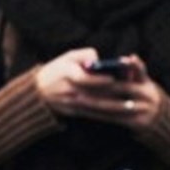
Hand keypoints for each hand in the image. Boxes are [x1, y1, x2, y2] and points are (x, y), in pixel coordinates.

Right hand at [37, 50, 162, 131]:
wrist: (38, 91)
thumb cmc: (56, 70)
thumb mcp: (66, 57)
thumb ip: (84, 54)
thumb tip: (100, 59)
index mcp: (67, 74)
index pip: (83, 78)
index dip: (98, 79)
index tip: (112, 78)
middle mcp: (70, 90)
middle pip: (94, 94)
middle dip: (114, 95)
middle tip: (130, 93)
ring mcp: (72, 102)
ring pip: (96, 106)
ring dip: (115, 108)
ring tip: (130, 107)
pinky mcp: (74, 112)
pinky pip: (94, 114)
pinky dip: (107, 115)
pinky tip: (119, 115)